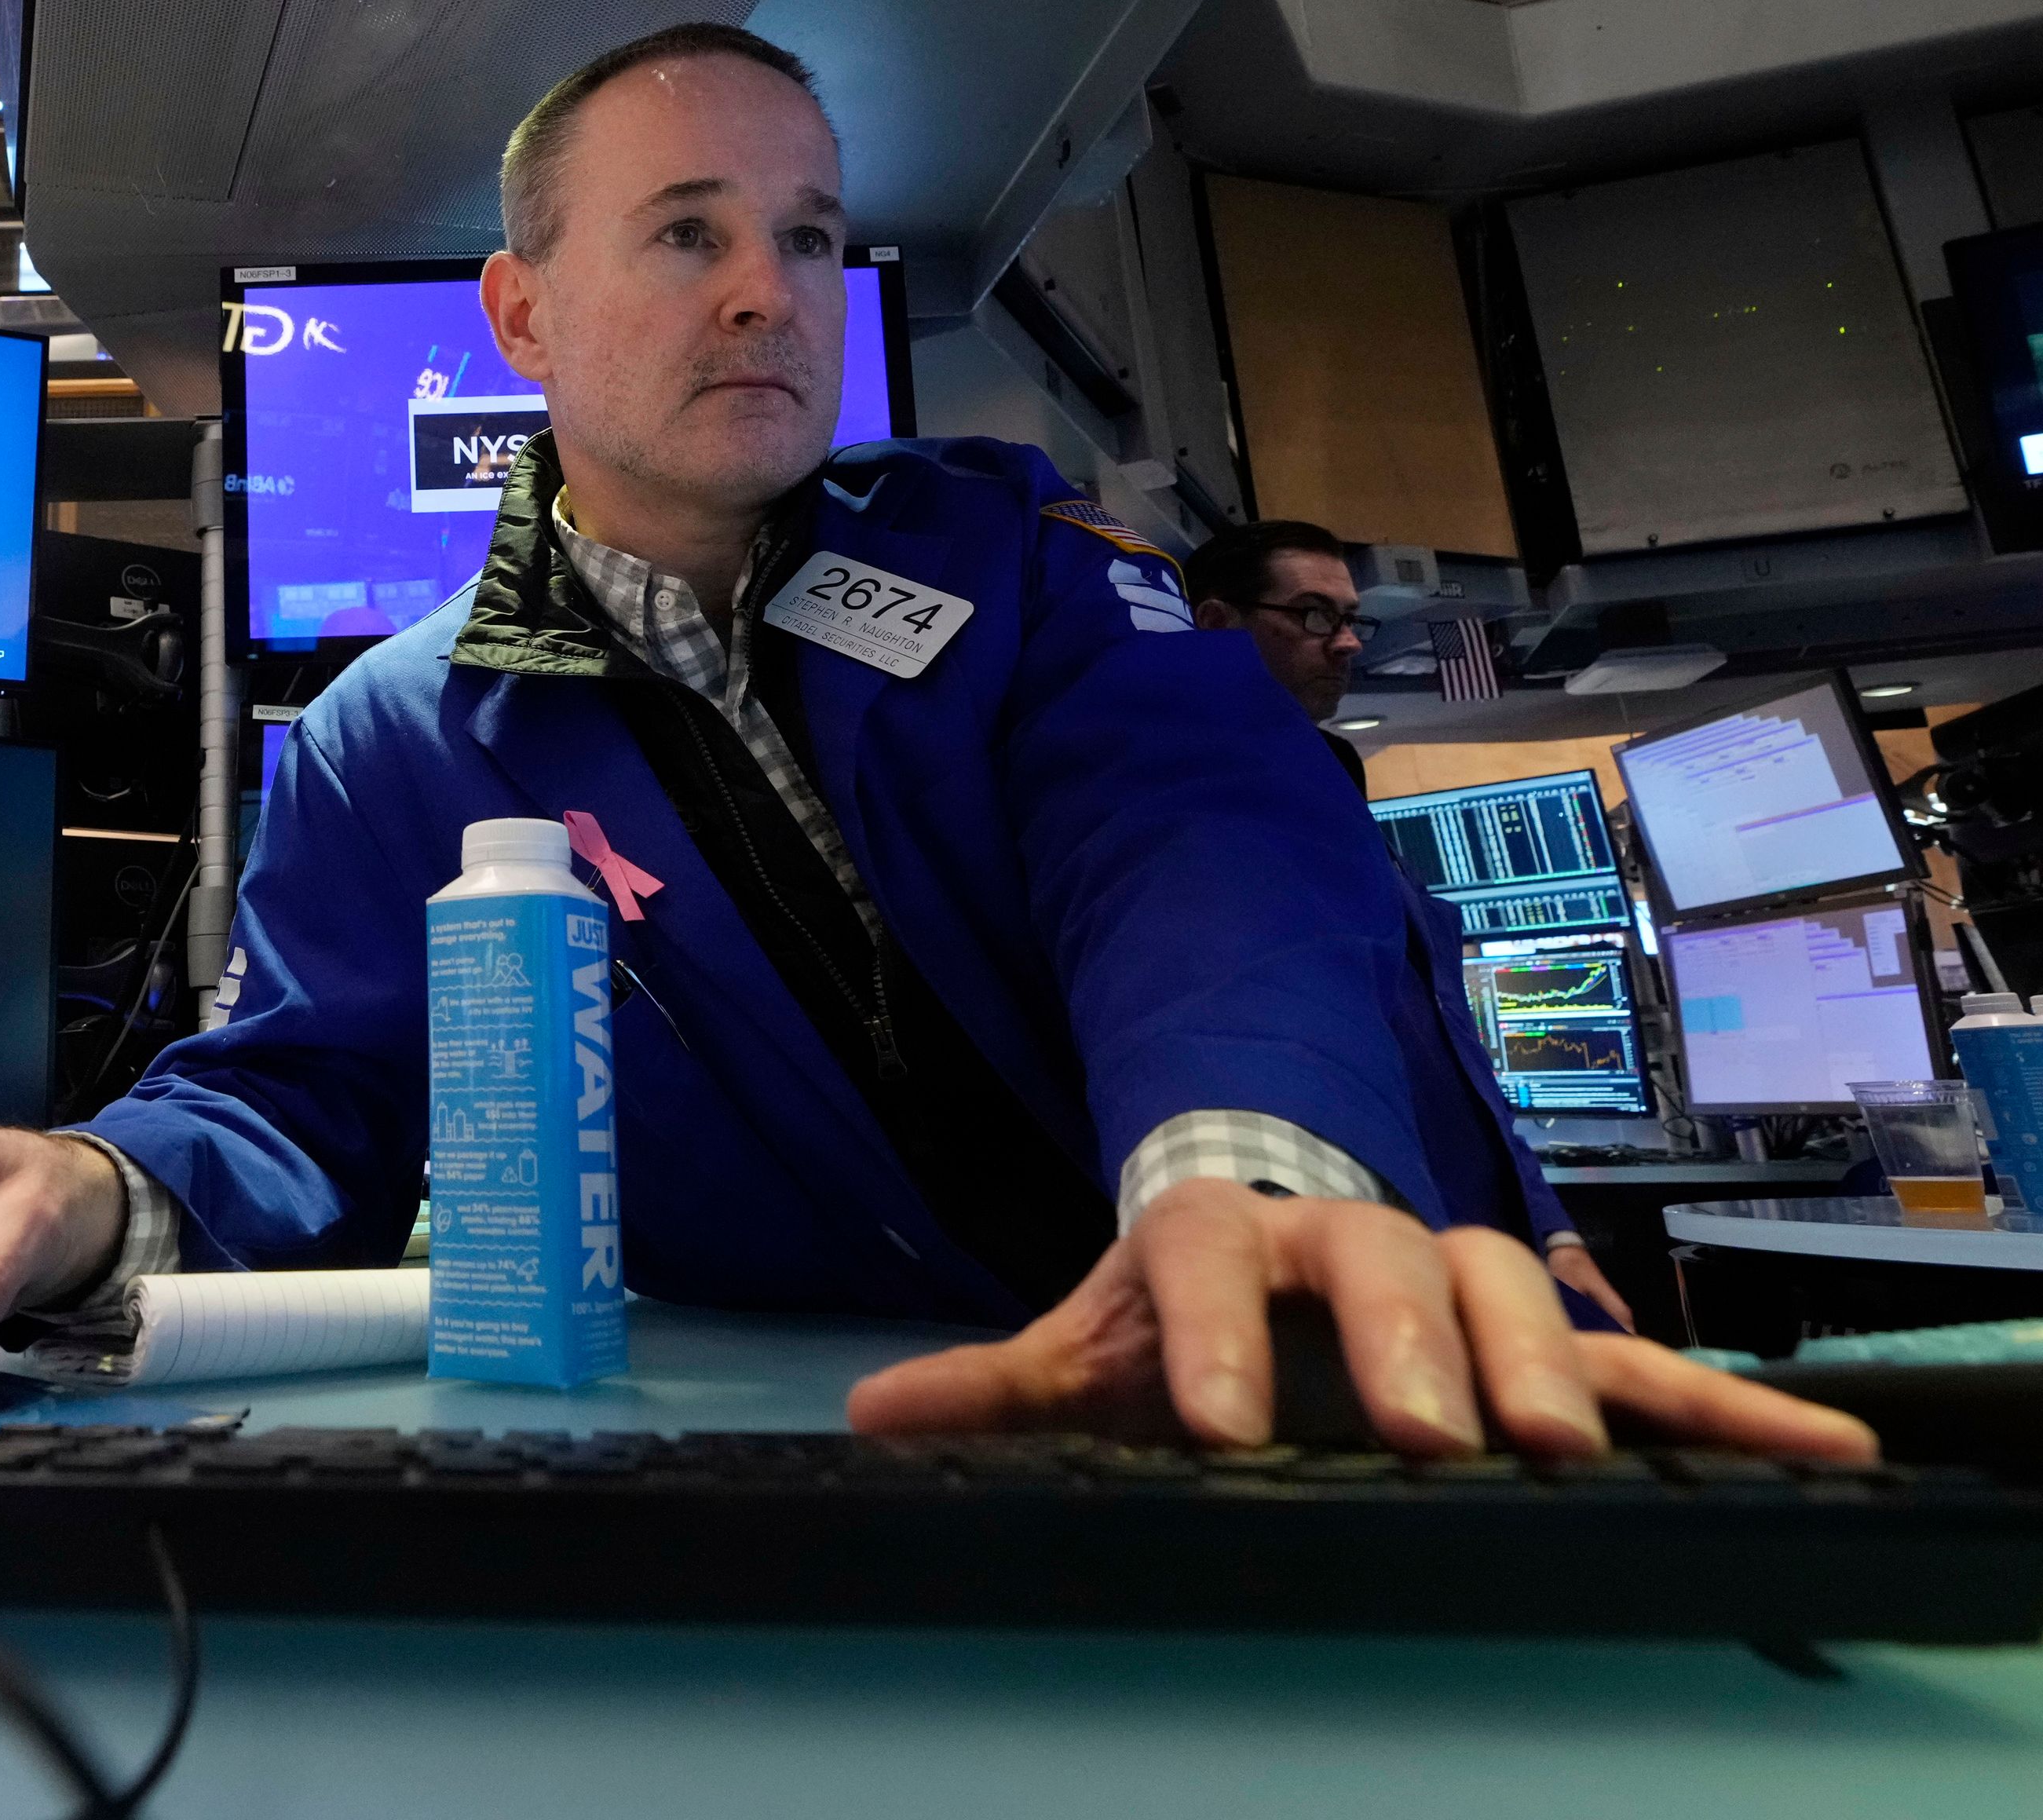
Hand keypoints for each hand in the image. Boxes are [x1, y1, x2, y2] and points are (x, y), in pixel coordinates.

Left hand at [846, 1179, 1874, 1461]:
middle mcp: (1345, 1235)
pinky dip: (1722, 1403)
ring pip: (1508, 1290)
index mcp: (1220, 1231)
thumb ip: (994, 1387)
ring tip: (1568, 1447)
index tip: (1214, 1422)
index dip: (1209, 1328)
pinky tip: (1816, 1454)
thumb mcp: (1085, 1347)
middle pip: (1382, 1260)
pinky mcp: (1546, 1331)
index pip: (1208, 1249)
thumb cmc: (1182, 1315)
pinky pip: (1640, 1356)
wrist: (1277, 1249)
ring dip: (1545, 1363)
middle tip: (1439, 1435)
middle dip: (1412, 1344)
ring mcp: (1453, 1276)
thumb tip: (868, 1419)